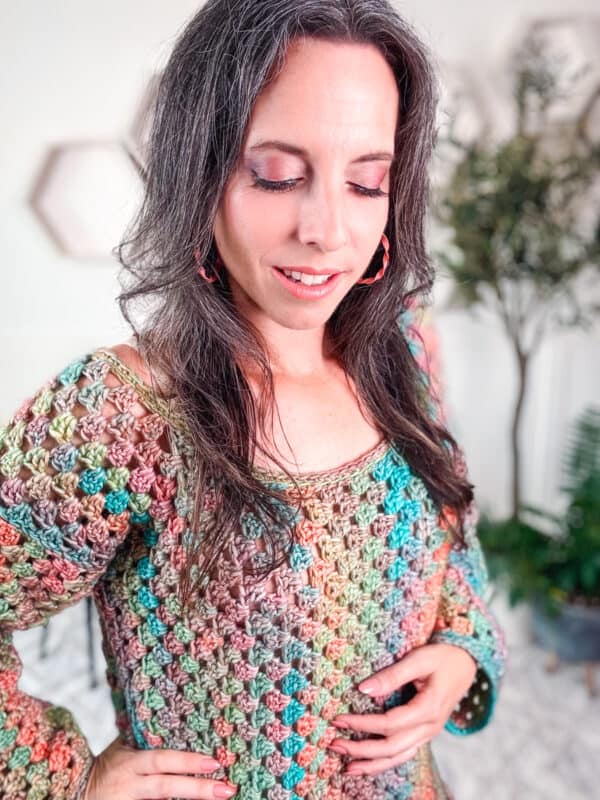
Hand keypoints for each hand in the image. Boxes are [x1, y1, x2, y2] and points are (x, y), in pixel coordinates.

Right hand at [82, 736, 236, 798]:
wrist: (73, 793)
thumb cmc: (106, 768)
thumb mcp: (121, 749)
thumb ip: (144, 737)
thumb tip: (173, 714)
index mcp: (131, 763)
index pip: (163, 760)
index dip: (187, 762)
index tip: (214, 762)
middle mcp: (131, 785)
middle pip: (167, 787)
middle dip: (198, 790)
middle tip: (227, 789)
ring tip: (220, 798)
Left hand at [329, 643, 476, 775]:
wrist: (465, 663)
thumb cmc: (442, 658)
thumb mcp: (418, 659)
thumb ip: (392, 675)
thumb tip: (363, 689)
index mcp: (428, 709)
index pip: (389, 724)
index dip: (362, 724)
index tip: (339, 719)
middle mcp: (429, 727)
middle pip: (391, 747)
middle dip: (361, 749)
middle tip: (334, 744)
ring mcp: (428, 733)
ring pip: (398, 757)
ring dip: (372, 763)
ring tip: (347, 767)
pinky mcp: (425, 733)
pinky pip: (404, 753)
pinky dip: (385, 762)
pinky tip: (368, 764)